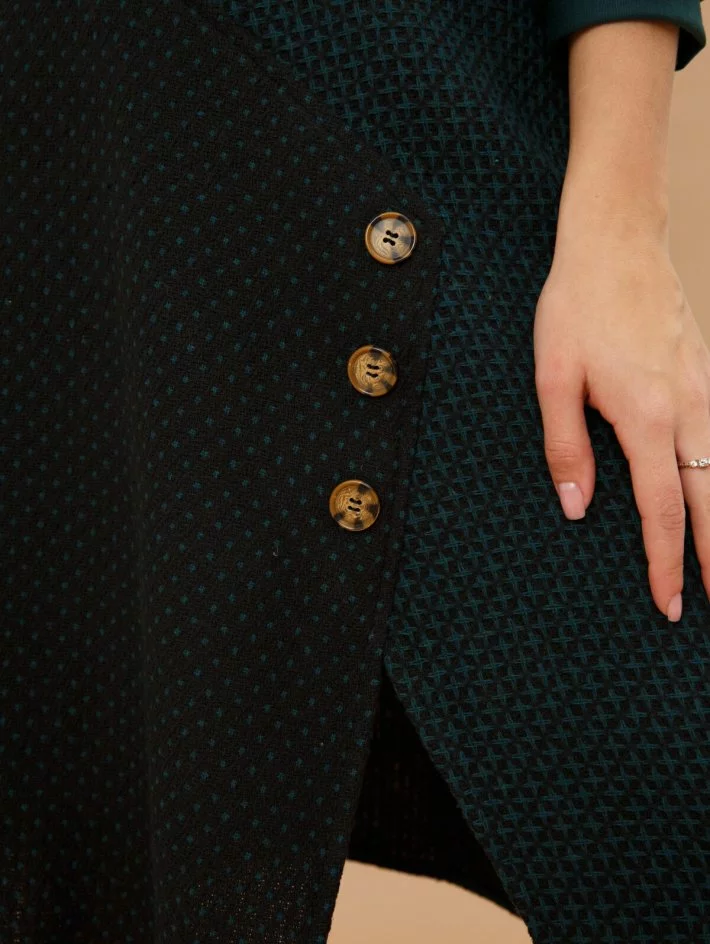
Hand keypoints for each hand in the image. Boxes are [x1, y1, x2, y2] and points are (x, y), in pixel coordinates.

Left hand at [533, 226, 709, 621]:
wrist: (617, 242)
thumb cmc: (577, 306)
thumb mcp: (552, 376)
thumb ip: (564, 445)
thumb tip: (577, 505)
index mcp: (645, 416)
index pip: (662, 510)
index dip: (665, 564)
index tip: (667, 604)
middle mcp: (689, 408)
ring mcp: (708, 390)